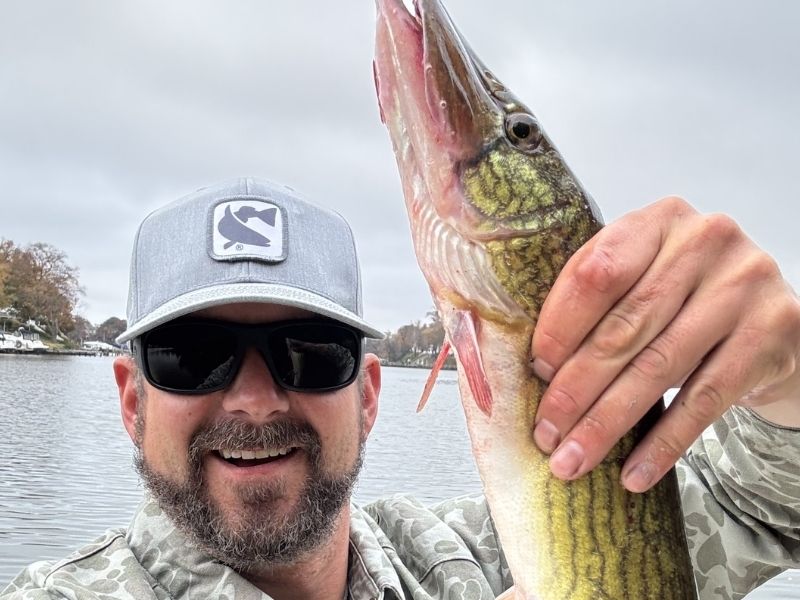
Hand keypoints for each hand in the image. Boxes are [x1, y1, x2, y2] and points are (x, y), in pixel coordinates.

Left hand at [530, 196, 799, 491]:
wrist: (771, 316)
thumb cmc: (685, 296)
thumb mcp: (643, 277)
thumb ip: (596, 298)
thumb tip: (535, 366)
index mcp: (658, 220)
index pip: (596, 273)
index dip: (559, 327)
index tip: (535, 372)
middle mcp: (705, 241)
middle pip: (624, 327)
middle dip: (576, 389)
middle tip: (545, 433)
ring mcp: (744, 286)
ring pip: (658, 367)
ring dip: (607, 423)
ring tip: (573, 459)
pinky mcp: (771, 334)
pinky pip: (704, 400)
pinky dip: (664, 443)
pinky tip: (633, 473)